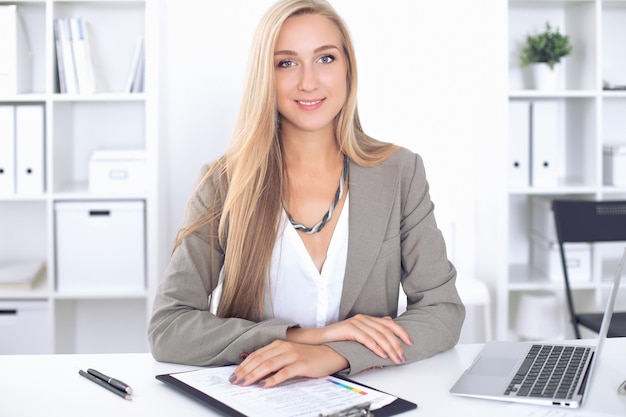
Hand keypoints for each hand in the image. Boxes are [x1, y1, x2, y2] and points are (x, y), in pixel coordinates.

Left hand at [229, 340, 347, 387]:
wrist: (329, 354)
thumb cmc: (307, 356)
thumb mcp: (287, 355)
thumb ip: (273, 359)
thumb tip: (255, 370)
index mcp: (278, 344)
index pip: (256, 355)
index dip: (243, 365)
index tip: (234, 374)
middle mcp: (284, 348)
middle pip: (259, 359)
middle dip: (245, 371)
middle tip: (235, 381)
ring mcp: (292, 355)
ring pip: (269, 365)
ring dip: (254, 375)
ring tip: (245, 383)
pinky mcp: (301, 364)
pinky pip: (284, 373)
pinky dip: (273, 379)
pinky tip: (264, 385)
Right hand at [288, 314, 412, 363]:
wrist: (320, 338)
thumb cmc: (339, 338)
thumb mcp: (358, 332)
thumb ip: (372, 329)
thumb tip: (388, 321)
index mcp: (367, 318)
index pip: (389, 323)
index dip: (401, 332)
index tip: (410, 342)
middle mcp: (363, 318)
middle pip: (386, 331)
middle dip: (397, 345)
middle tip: (403, 356)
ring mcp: (356, 322)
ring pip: (378, 335)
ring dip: (389, 348)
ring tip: (395, 358)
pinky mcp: (349, 329)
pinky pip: (367, 339)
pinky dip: (376, 347)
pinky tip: (382, 354)